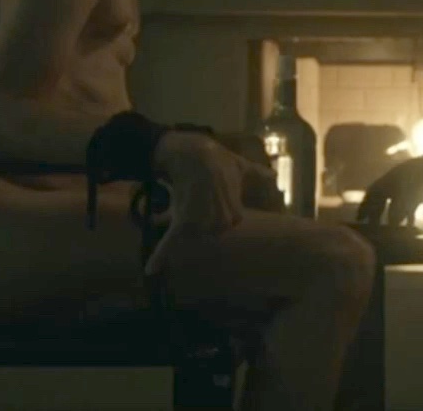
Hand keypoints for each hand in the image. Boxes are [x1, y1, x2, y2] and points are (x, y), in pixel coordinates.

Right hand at [147, 130, 273, 274]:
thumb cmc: (219, 160)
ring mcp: (199, 222)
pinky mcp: (179, 220)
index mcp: (234, 213)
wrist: (195, 152)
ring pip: (192, 232)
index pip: (231, 222)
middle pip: (212, 230)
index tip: (216, 195)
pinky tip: (150, 270)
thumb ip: (257, 174)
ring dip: (190, 221)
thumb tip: (272, 175)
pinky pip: (170, 241)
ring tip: (190, 198)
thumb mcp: (241, 167)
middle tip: (202, 195)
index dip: (222, 208)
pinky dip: (159, 257)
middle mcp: (218, 221)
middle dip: (207, 215)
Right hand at [354, 151, 422, 227]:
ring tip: (389, 231)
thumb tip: (391, 223)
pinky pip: (410, 205)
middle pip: (382, 199)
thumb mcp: (412, 190)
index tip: (360, 219)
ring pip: (396, 204)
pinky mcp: (420, 192)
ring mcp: (408, 186)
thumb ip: (401, 206)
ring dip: (392, 217)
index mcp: (390, 178)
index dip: (365, 206)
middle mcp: (396, 182)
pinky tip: (410, 226)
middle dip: (376, 214)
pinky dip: (408, 215)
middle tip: (373, 230)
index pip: (372, 193)